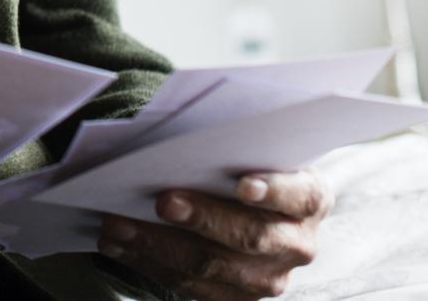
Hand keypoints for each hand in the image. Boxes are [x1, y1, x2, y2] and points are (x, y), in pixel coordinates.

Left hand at [98, 169, 330, 299]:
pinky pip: (192, 288)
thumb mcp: (250, 149)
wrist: (250, 205)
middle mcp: (298, 243)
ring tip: (117, 224)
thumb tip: (178, 141)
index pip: (298, 195)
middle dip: (202, 218)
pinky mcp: (239, 298)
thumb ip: (230, 146)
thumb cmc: (243, 165)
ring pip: (213, 268)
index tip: (243, 184)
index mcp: (310, 198)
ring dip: (158, 246)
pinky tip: (119, 245)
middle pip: (250, 236)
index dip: (273, 190)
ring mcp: (271, 277)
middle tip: (162, 201)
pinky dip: (150, 264)